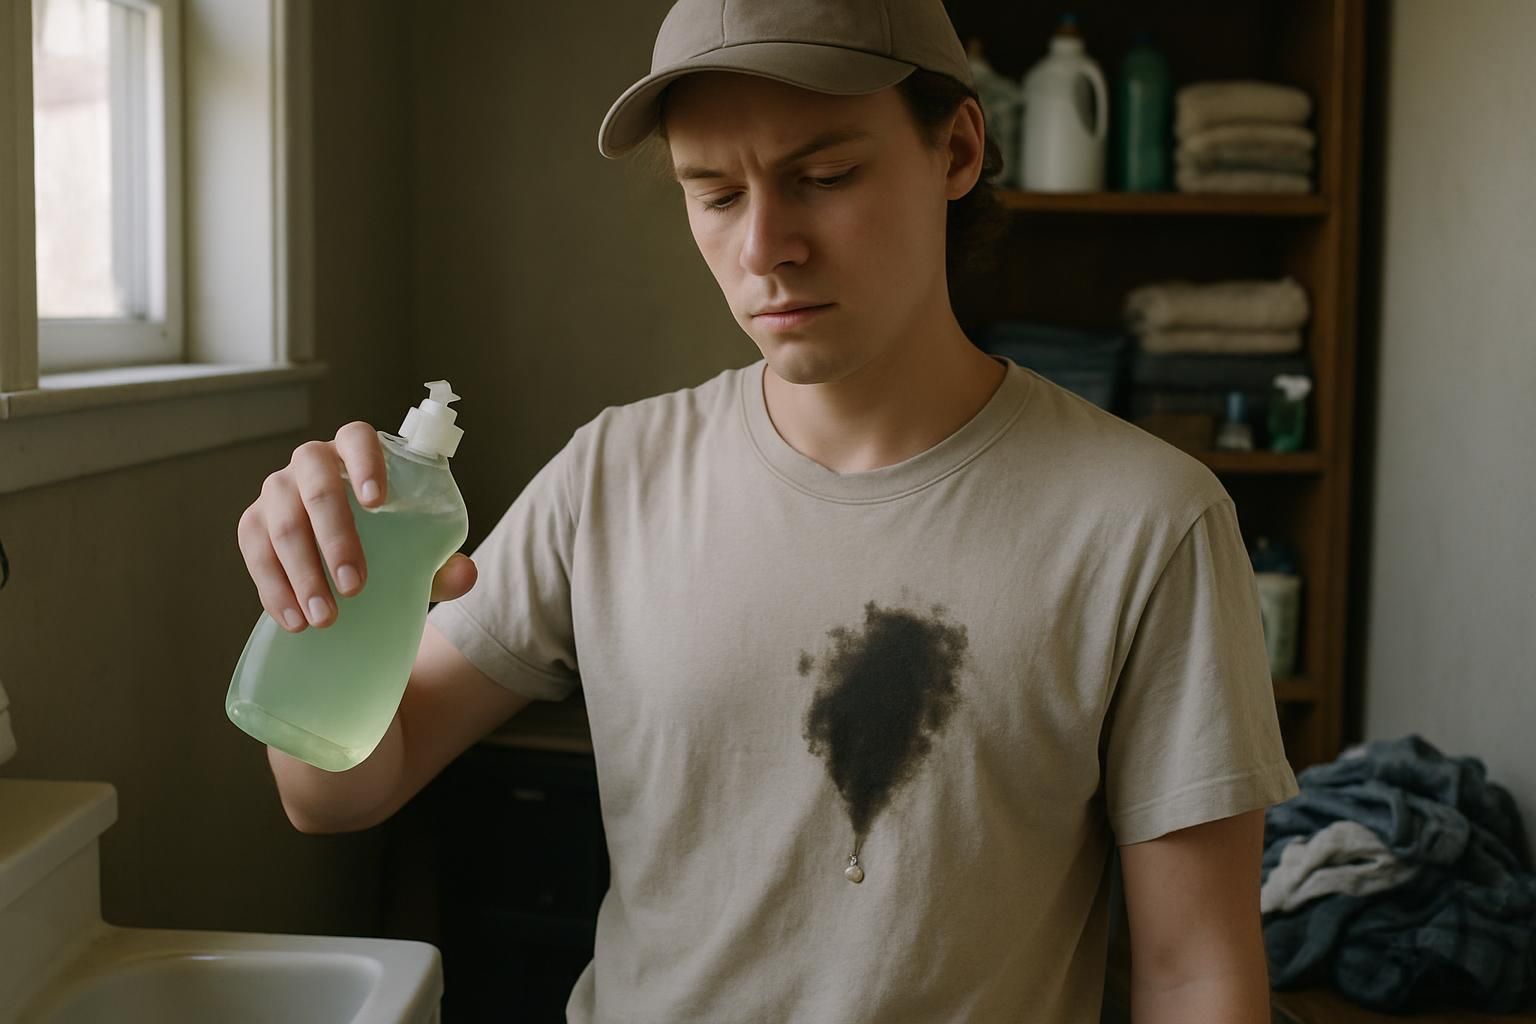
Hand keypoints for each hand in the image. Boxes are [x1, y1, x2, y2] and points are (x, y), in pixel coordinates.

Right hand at [236, 422, 476, 630]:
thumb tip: (466, 575)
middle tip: (355, 587)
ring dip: (301, 573)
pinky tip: (293, 620)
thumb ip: (444, 561)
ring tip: (325, 618)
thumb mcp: (420, 550)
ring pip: (280, 522)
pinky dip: (273, 589)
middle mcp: (311, 462)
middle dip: (334, 538)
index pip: (357, 438)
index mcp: (356, 452)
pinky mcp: (254, 523)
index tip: (378, 502)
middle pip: (315, 486)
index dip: (365, 462)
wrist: (345, 556)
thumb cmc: (390, 539)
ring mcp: (278, 490)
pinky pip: (254, 551)